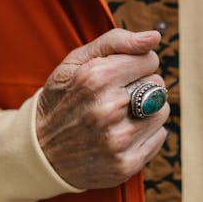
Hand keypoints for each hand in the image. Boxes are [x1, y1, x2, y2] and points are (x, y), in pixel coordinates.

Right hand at [36, 29, 169, 189]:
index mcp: (96, 78)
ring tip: (120, 116)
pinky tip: (122, 133)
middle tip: (116, 96)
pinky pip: (160, 136)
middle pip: (158, 85)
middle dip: (141, 86)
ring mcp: (117, 140)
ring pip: (162, 111)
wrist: (40, 152)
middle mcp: (108, 109)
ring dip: (147, 111)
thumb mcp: (75, 62)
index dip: (135, 65)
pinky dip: (146, 133)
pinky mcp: (126, 164)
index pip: (149, 60)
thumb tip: (154, 37)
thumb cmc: (62, 100)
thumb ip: (116, 41)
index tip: (118, 74)